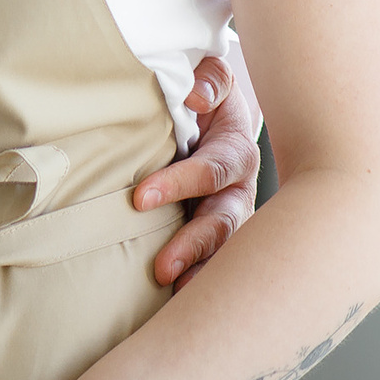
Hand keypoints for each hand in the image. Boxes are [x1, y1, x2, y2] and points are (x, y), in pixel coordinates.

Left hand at [133, 54, 260, 288]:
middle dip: (193, 244)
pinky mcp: (217, 228)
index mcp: (236, 149)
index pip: (213, 171)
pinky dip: (202, 278)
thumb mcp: (212, 78)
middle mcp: (239, 188)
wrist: (219, 105)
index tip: (140, 197)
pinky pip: (217, 258)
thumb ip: (208, 80)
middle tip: (162, 267)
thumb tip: (193, 94)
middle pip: (224, 221)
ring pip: (224, 248)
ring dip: (200, 270)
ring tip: (174, 293)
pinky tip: (180, 301)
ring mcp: (231, 212)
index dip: (181, 183)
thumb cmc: (208, 92)